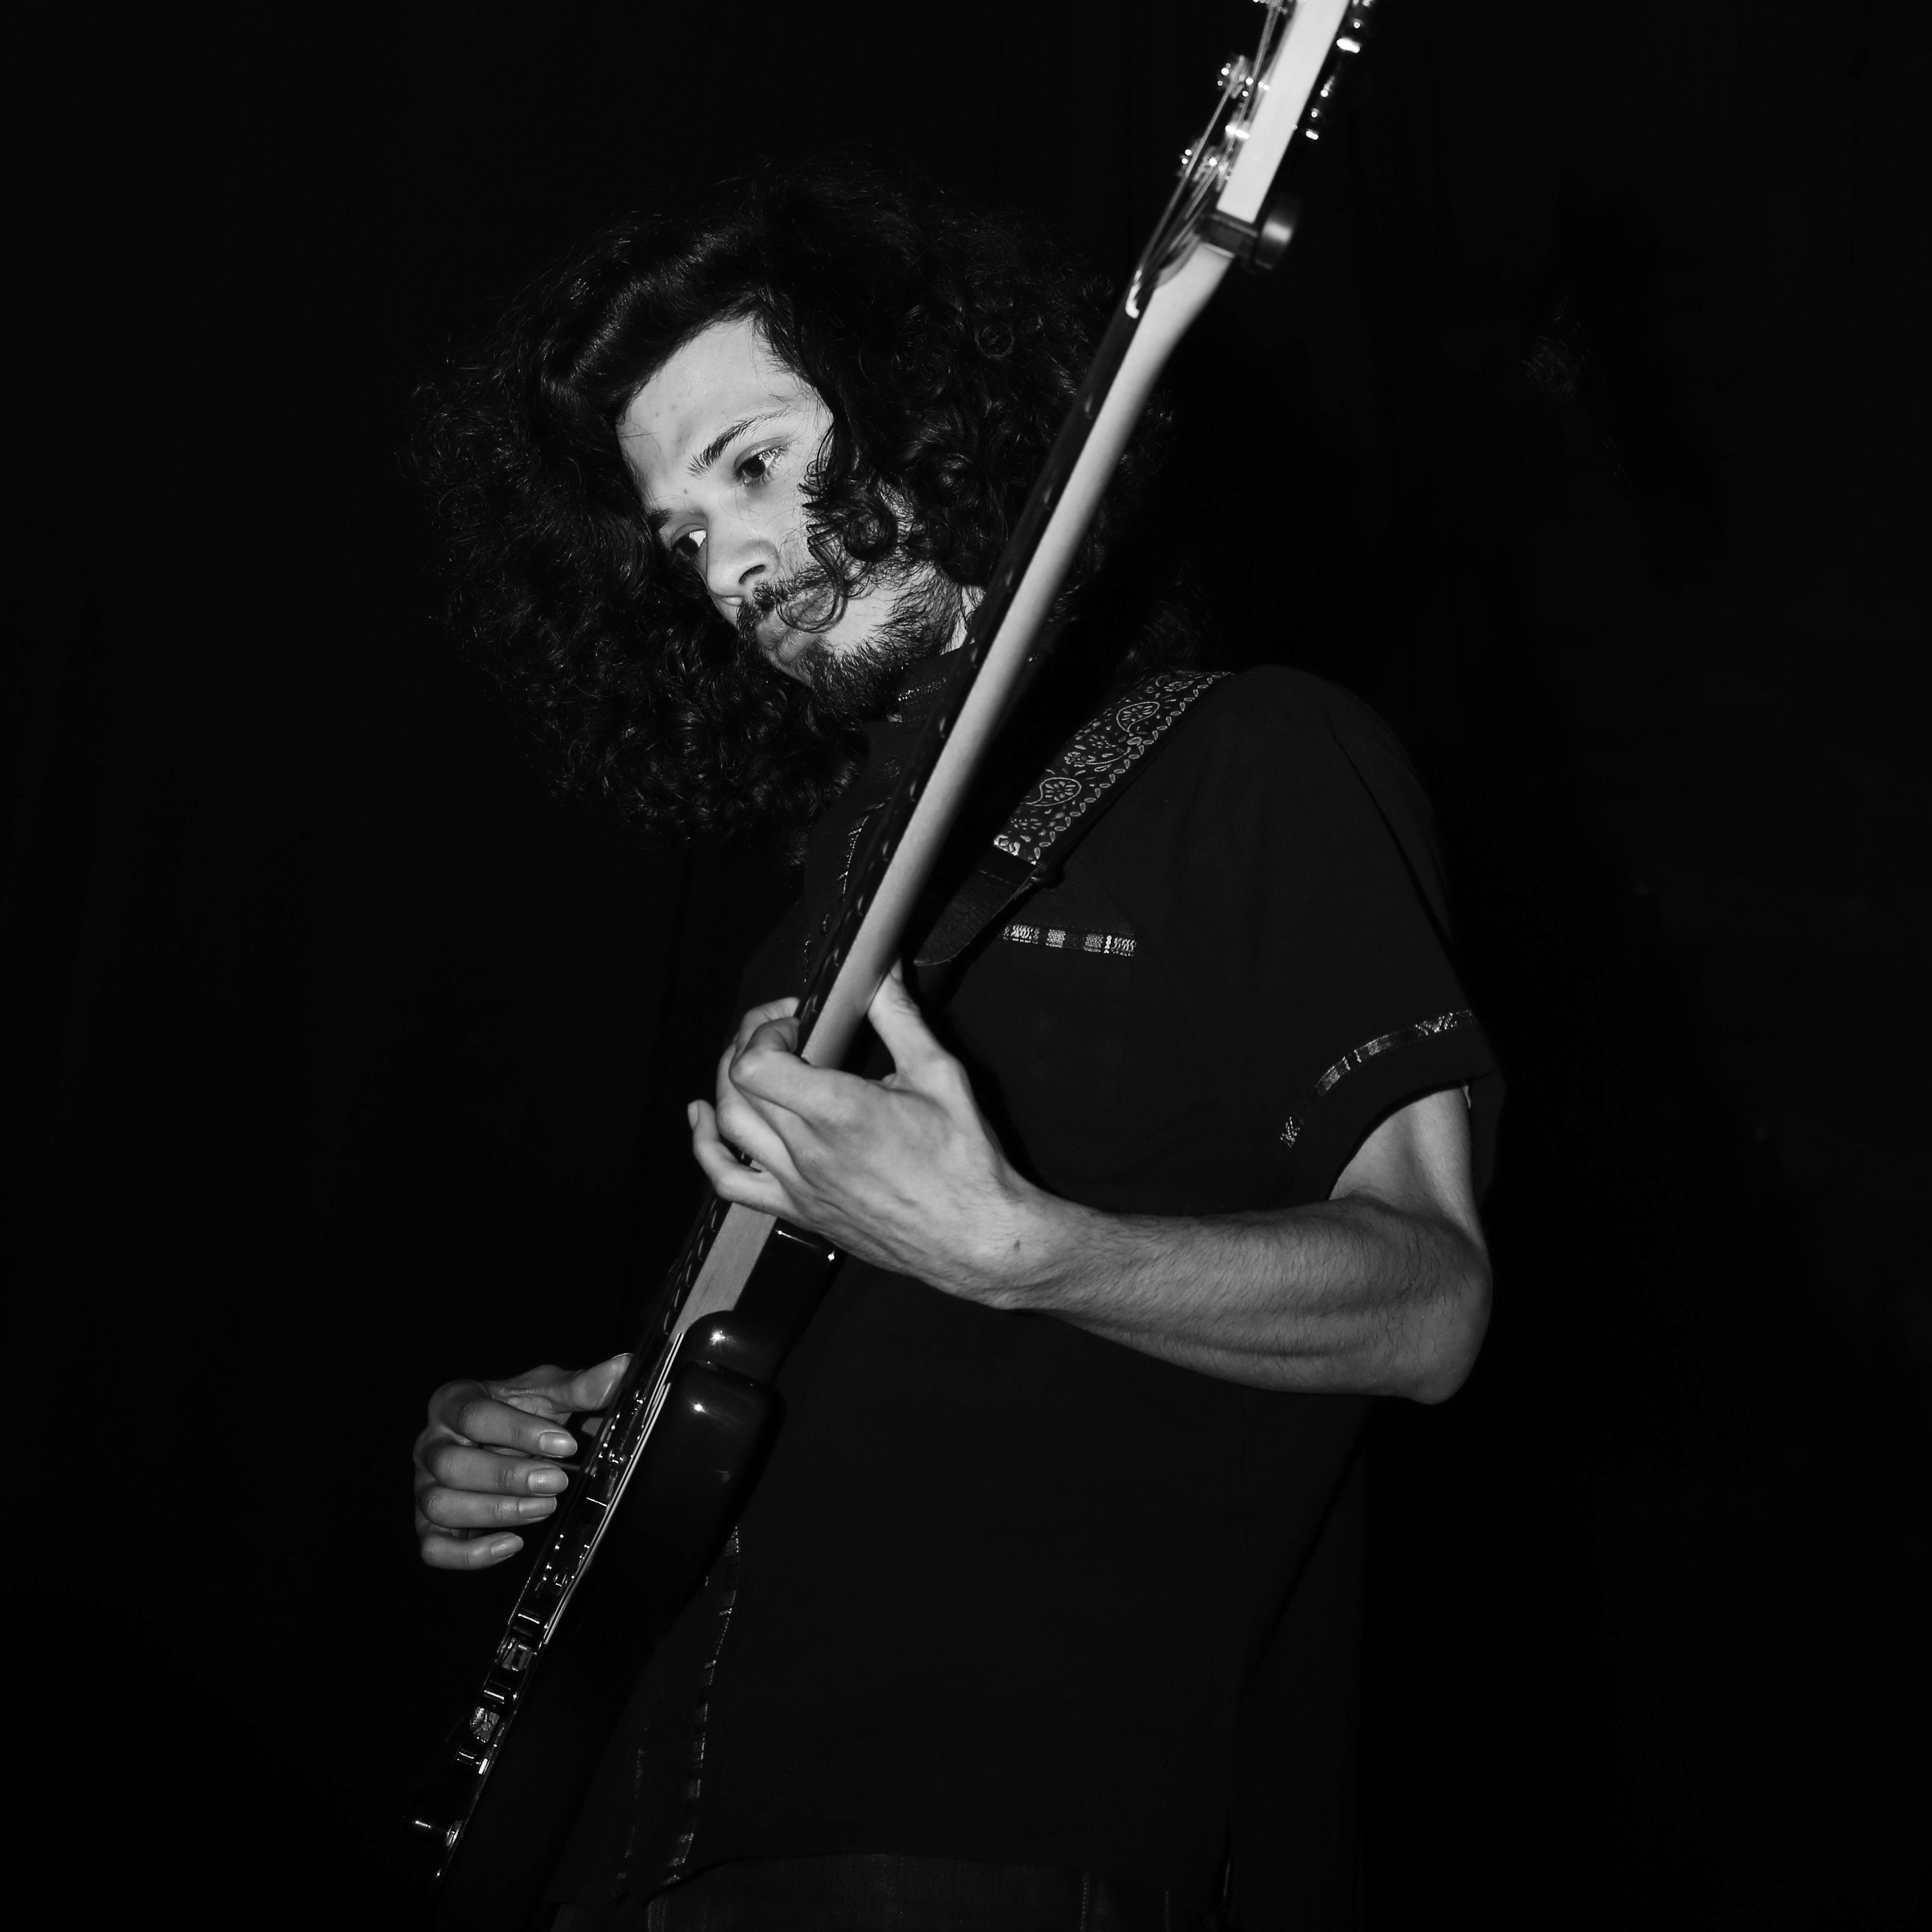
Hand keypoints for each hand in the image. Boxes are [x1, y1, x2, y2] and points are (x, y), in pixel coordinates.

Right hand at [412, 1355, 628, 1569]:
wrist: (505, 1434)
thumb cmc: (522, 1409)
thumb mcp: (551, 1392)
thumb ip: (582, 1385)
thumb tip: (622, 1369)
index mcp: (453, 1402)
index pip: (474, 1416)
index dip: (518, 1431)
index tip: (565, 1443)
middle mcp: (430, 1444)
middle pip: (452, 1465)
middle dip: (507, 1477)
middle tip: (557, 1482)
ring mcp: (424, 1486)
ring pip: (440, 1506)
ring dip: (496, 1512)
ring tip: (544, 1508)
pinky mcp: (428, 1525)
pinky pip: (434, 1548)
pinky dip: (470, 1554)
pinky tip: (512, 1545)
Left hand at [688, 968, 1051, 1301]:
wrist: (973, 1238)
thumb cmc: (964, 1161)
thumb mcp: (939, 1074)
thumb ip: (900, 1016)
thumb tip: (880, 969)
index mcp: (839, 1112)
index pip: (756, 1062)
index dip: (763, 1028)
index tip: (797, 1017)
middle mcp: (807, 1151)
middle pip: (737, 1085)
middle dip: (749, 1041)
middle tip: (782, 1028)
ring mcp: (796, 1185)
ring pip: (728, 1126)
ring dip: (727, 1082)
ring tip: (754, 1059)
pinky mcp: (797, 1211)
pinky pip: (729, 1181)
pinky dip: (705, 1146)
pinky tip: (702, 1118)